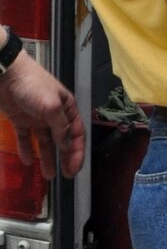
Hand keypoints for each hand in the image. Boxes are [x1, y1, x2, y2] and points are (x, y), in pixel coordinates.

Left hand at [0, 46, 85, 178]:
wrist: (5, 73)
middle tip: (65, 176)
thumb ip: (60, 128)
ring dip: (47, 158)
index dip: (77, 153)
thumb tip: (67, 146)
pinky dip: (26, 149)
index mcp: (66, 108)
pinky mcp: (20, 120)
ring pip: (45, 142)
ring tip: (47, 175)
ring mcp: (36, 118)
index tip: (74, 170)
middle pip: (62, 140)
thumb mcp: (51, 106)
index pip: (76, 134)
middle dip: (64, 158)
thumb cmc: (32, 86)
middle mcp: (54, 115)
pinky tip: (27, 160)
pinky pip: (25, 138)